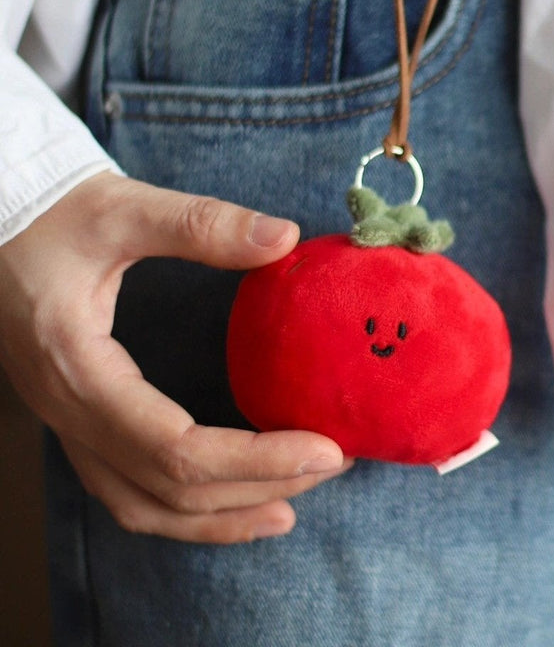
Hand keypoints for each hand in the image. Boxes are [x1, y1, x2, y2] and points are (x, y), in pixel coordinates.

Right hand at [0, 173, 348, 543]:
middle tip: (332, 465)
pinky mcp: (80, 417)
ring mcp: (69, 423)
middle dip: (256, 487)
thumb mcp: (124, 209)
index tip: (325, 449)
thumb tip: (285, 237)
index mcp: (80, 371)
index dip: (256, 459)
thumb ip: (202, 224)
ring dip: (219, 515)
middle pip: (168, 488)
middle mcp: (70, 413)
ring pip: (143, 504)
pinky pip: (127, 488)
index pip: (176, 448)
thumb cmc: (50, 215)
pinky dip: (183, 508)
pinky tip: (230, 500)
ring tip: (291, 506)